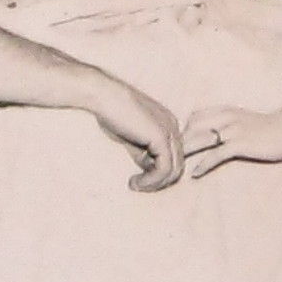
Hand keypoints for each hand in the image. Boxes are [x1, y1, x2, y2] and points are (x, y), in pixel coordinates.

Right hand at [89, 78, 184, 192]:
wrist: (104, 96)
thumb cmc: (112, 112)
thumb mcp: (131, 136)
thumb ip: (143, 151)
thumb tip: (147, 169)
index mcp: (168, 124)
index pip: (173, 157)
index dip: (158, 173)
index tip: (139, 179)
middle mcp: (173, 127)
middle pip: (177, 165)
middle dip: (158, 181)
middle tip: (137, 185)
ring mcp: (170, 131)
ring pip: (173, 170)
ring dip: (154, 184)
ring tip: (135, 185)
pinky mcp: (161, 137)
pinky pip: (164, 168)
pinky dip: (151, 181)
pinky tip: (135, 181)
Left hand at [181, 103, 281, 178]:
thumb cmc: (269, 126)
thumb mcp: (242, 120)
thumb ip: (226, 124)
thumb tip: (211, 136)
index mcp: (224, 111)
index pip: (193, 117)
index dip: (182, 131)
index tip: (176, 146)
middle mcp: (224, 117)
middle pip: (191, 128)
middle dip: (178, 143)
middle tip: (167, 159)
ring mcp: (232, 130)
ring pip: (199, 140)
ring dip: (185, 153)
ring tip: (174, 167)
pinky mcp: (241, 144)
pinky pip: (216, 154)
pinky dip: (203, 164)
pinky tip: (195, 173)